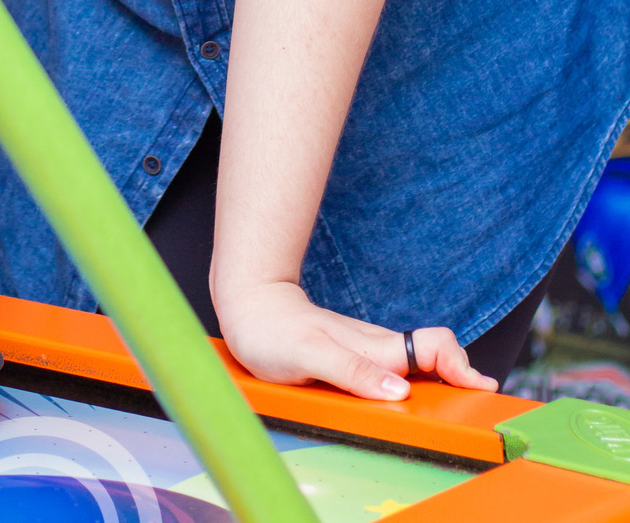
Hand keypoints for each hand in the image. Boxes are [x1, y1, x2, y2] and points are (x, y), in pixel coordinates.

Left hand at [212, 278, 498, 400]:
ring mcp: (367, 356)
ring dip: (440, 391)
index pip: (434, 346)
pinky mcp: (354, 364)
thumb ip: (352, 372)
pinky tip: (412, 408)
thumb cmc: (273, 330)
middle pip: (434, 362)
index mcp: (374, 347)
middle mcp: (377, 350)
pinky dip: (413, 393)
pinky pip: (393, 378)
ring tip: (456, 418)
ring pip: (416, 371)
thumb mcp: (309, 355)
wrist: (248, 308)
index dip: (461, 364)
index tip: (478, 388)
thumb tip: (399, 392)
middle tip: (478, 415)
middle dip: (462, 384)